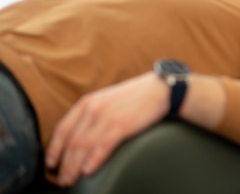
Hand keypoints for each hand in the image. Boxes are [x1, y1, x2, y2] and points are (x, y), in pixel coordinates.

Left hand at [45, 72, 168, 186]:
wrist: (159, 89)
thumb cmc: (135, 97)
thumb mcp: (107, 100)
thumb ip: (92, 114)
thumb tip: (79, 135)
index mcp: (88, 102)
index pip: (62, 129)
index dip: (54, 149)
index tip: (51, 164)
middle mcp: (93, 108)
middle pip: (71, 141)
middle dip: (63, 164)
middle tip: (62, 179)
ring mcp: (107, 116)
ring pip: (83, 146)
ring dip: (74, 167)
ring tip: (71, 180)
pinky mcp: (122, 124)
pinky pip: (102, 146)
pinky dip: (93, 160)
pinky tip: (88, 171)